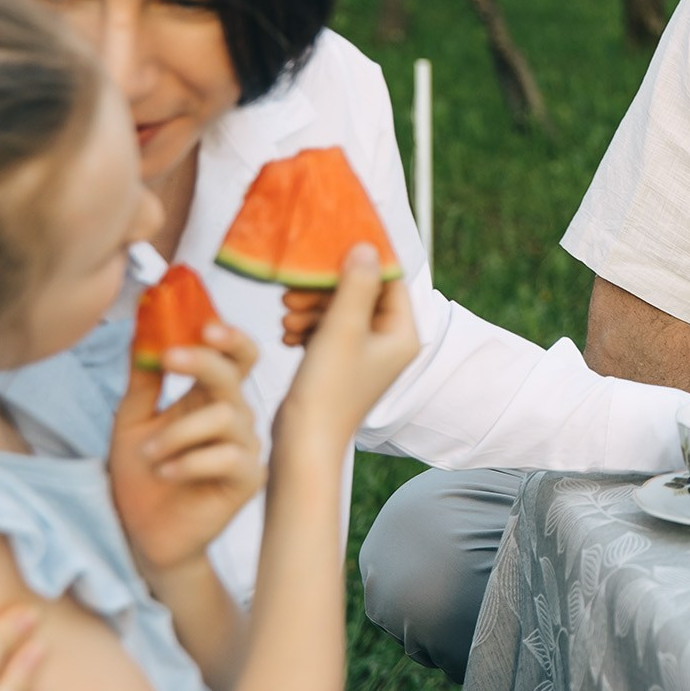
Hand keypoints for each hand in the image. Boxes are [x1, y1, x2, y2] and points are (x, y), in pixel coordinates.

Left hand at [110, 322, 265, 574]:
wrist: (143, 534)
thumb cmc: (142, 477)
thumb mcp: (132, 421)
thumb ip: (144, 380)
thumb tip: (142, 331)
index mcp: (210, 398)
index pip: (234, 356)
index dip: (227, 336)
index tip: (201, 322)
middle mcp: (235, 417)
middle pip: (234, 375)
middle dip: (204, 361)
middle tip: (171, 356)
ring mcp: (245, 447)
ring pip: (225, 416)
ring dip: (178, 432)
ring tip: (148, 453)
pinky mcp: (249, 479)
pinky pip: (227, 457)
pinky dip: (189, 462)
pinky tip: (166, 473)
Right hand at [275, 246, 419, 446]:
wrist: (302, 444)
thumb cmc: (327, 391)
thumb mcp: (343, 329)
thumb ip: (357, 285)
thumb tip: (368, 246)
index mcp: (402, 334)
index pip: (389, 281)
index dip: (360, 263)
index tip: (327, 251)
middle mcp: (389, 343)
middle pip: (361, 293)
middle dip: (326, 289)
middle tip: (294, 292)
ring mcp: (364, 354)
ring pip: (339, 311)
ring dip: (311, 307)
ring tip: (287, 317)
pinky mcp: (340, 364)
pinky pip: (326, 330)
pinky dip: (307, 327)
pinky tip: (287, 335)